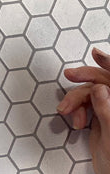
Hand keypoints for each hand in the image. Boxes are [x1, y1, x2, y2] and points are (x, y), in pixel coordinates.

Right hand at [57, 47, 109, 173]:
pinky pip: (86, 105)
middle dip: (85, 79)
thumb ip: (106, 110)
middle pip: (103, 83)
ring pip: (91, 94)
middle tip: (70, 75)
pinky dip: (77, 110)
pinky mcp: (101, 120)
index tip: (96, 54)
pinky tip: (75, 119)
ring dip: (76, 100)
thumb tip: (100, 89)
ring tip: (68, 112)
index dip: (108, 64)